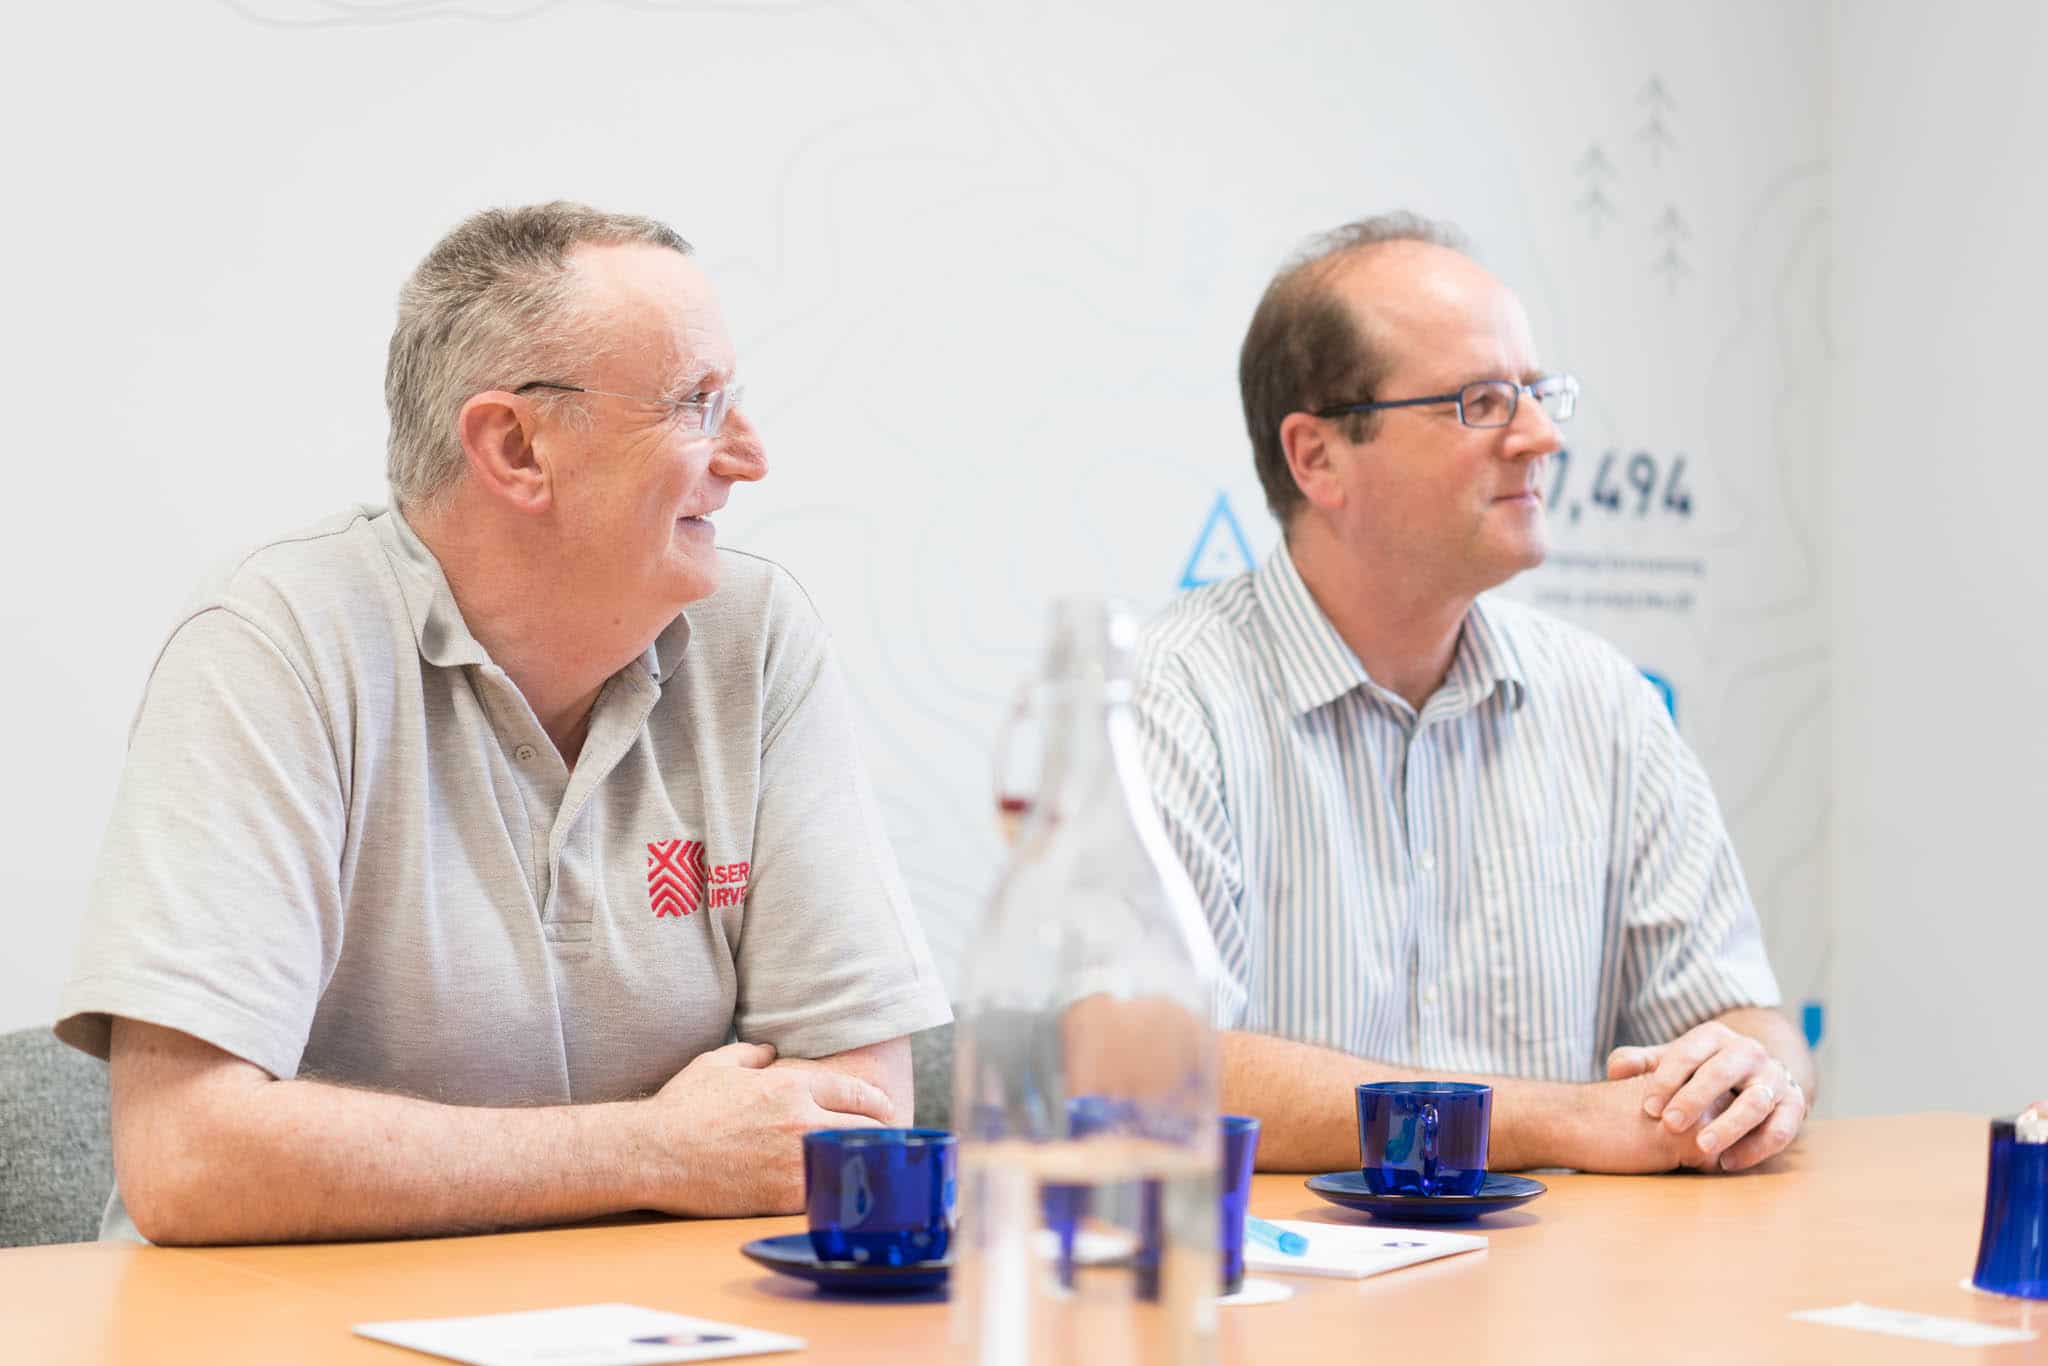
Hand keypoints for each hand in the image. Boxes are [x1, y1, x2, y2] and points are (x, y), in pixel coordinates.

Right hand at [638, 1041, 895, 1216]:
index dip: (875, 1102)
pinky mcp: (782, 1195)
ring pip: (852, 1162)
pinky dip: (839, 1193)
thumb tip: (769, 1052)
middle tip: (889, 1142)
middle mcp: (800, 1120)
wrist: (654, 1153)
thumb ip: (751, 1054)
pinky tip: (846, 1195)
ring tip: (876, 1170)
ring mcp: (794, 1159)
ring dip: (865, 1164)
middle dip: (881, 1134)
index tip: (885, 1110)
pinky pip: (826, 1194)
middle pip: (864, 1127)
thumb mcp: (717, 1064)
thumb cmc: (682, 1107)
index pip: (855, 1092)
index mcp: (790, 1086)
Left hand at [1607, 1021, 1807, 1171]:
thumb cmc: (1702, 1070)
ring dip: (1728, 1125)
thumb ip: (1641, 1063)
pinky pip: (1780, 1128)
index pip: (1688, 1053)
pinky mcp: (1794, 1105)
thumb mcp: (1672, 1061)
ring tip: (1701, 1147)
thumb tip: (1615, 1071)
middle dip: (1695, 1099)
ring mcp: (1775, 1078)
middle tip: (1670, 1125)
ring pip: (1754, 1101)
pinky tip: (1728, 1162)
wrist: (1756, 1074)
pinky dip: (1756, 1147)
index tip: (1648, 1108)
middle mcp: (1748, 1052)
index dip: (1667, 1080)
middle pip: (1721, 1072)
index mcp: (1714, 1036)